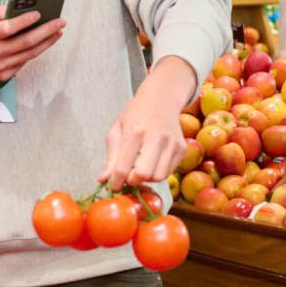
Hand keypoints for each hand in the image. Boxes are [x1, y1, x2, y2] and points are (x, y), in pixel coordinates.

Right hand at [0, 5, 64, 99]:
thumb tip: (23, 6)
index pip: (9, 28)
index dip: (26, 20)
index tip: (40, 13)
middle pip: (26, 42)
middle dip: (47, 31)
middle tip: (61, 22)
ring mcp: (0, 65)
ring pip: (30, 53)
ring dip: (47, 42)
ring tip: (59, 31)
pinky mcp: (4, 74)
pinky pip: (24, 61)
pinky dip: (36, 51)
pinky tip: (45, 41)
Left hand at [98, 56, 194, 190]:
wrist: (161, 99)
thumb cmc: (136, 114)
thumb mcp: (117, 130)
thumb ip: (111, 157)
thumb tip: (103, 180)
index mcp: (135, 132)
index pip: (123, 167)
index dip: (116, 182)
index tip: (113, 186)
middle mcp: (156, 137)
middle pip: (144, 174)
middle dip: (134, 180)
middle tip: (129, 175)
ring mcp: (172, 143)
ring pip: (159, 177)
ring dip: (147, 178)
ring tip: (141, 167)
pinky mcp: (182, 148)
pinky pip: (169, 172)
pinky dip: (158, 172)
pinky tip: (153, 161)